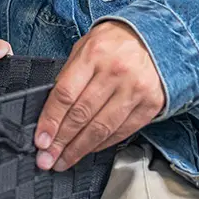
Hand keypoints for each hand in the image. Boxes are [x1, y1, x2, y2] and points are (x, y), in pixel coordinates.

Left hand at [35, 21, 164, 171]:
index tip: (40, 140)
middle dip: (61, 141)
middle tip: (47, 159)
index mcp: (94, 53)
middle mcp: (116, 72)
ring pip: (101, 128)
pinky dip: (102, 144)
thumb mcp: (87, 45)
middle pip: (81, 114)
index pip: (65, 94)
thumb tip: (53, 110)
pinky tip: (88, 150)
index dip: (50, 120)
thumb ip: (70, 74)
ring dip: (79, 149)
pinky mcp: (150, 104)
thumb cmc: (116, 41)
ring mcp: (135, 89)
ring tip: (63, 161)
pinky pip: (122, 131)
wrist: (158, 37)